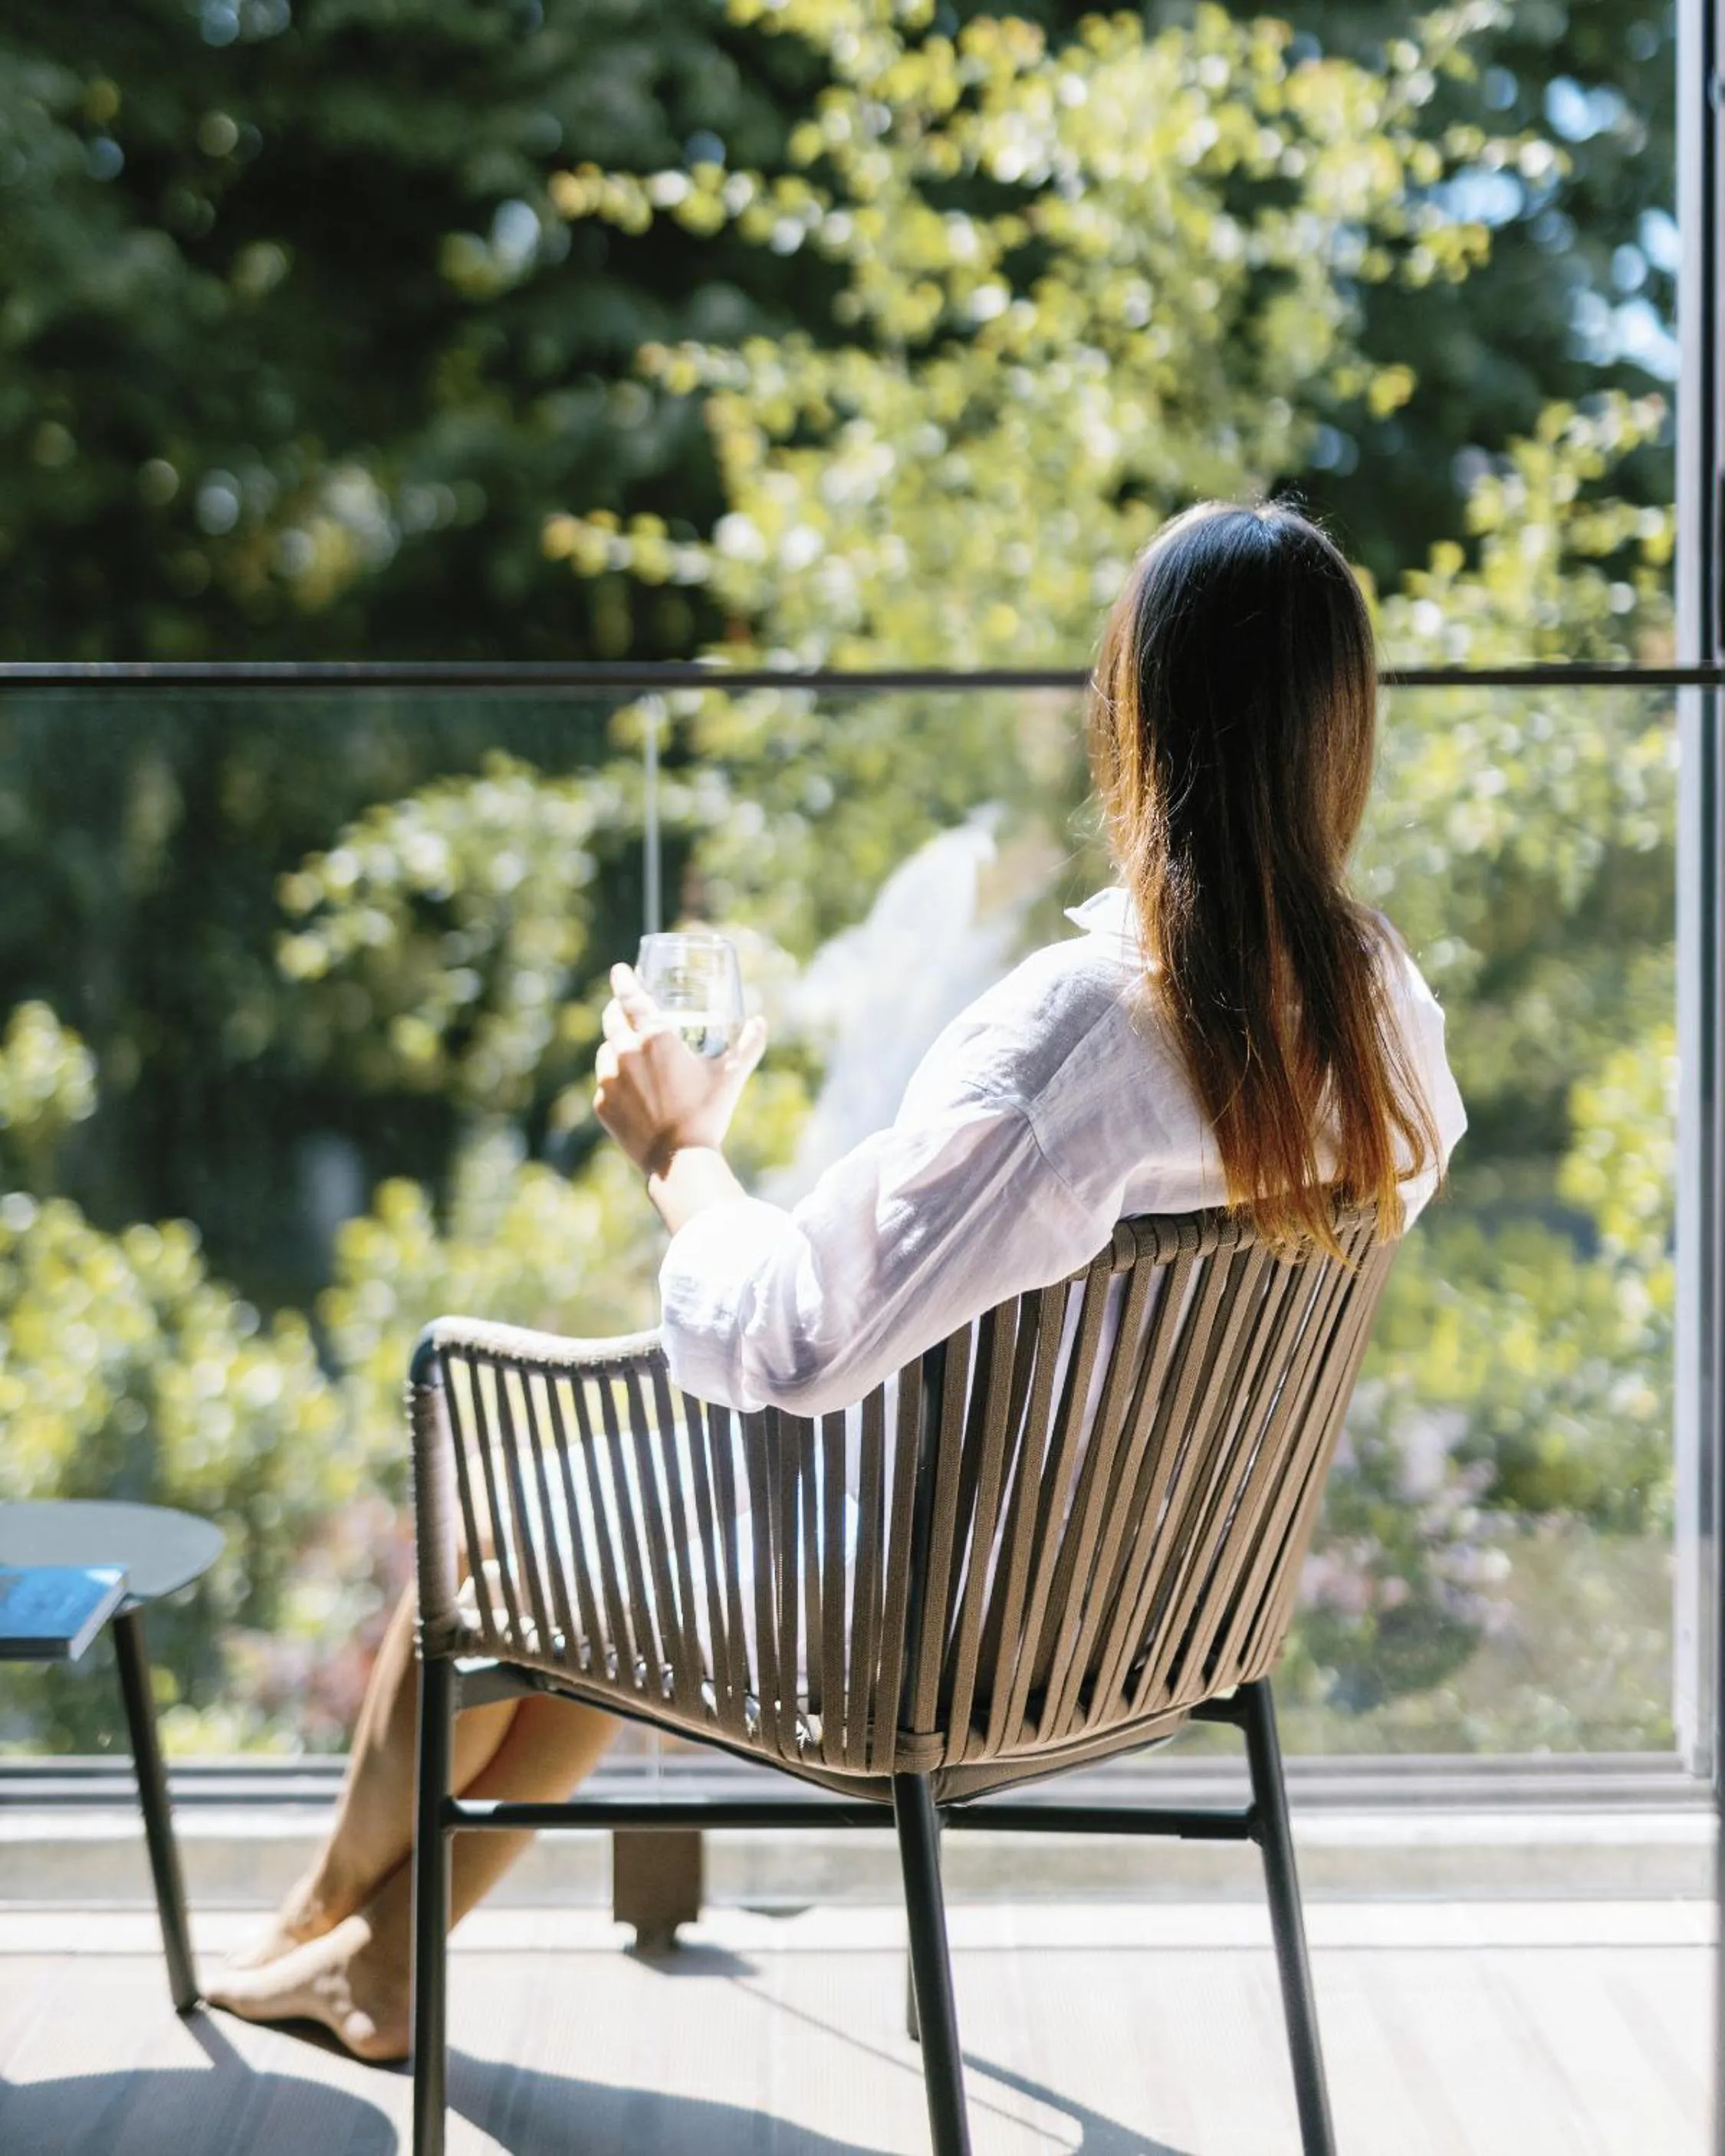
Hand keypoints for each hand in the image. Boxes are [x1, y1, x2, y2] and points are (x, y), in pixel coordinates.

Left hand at [593, 962, 767, 1177]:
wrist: (678, 1161)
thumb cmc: (707, 1114)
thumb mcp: (731, 1076)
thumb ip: (749, 1045)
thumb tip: (760, 1022)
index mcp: (654, 1037)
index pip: (630, 996)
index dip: (623, 979)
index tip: (620, 970)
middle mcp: (625, 1052)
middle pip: (612, 1018)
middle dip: (617, 1008)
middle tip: (626, 1007)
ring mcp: (608, 1078)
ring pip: (606, 1050)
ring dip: (617, 1045)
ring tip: (634, 1053)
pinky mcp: (601, 1102)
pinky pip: (605, 1080)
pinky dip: (615, 1078)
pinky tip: (632, 1088)